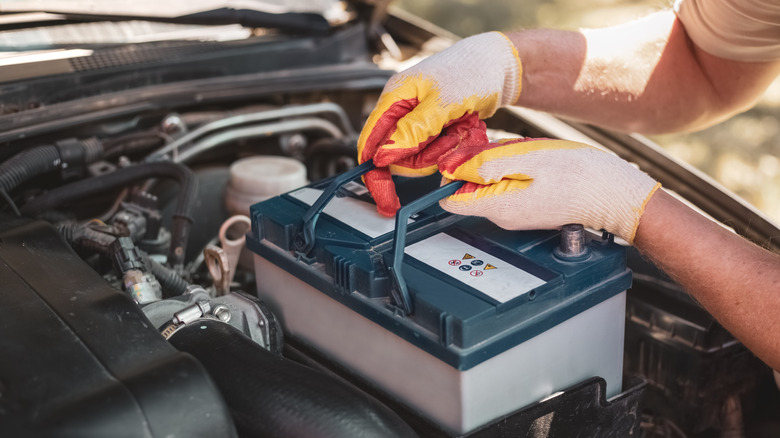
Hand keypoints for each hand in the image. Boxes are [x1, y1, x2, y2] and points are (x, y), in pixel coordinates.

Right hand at [358, 32, 522, 215]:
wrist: (499, 65)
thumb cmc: (471, 70)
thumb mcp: (442, 102)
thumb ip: (412, 129)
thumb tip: (384, 155)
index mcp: (393, 98)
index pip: (370, 143)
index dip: (375, 174)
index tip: (386, 199)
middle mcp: (402, 111)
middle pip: (399, 157)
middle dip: (426, 156)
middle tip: (450, 137)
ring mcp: (419, 121)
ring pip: (421, 157)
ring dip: (445, 149)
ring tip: (461, 127)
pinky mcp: (435, 129)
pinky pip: (438, 152)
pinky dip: (454, 145)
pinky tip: (466, 127)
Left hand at [437, 137, 660, 242]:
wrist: (616, 194)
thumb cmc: (581, 176)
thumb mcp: (529, 159)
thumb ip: (487, 164)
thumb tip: (453, 168)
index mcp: (498, 207)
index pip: (450, 198)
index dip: (451, 173)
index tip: (466, 153)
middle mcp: (502, 216)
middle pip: (470, 187)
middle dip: (480, 163)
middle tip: (507, 148)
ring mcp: (516, 214)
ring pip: (490, 183)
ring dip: (501, 163)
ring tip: (528, 155)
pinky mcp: (528, 207)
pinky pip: (509, 184)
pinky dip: (516, 168)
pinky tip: (536, 162)